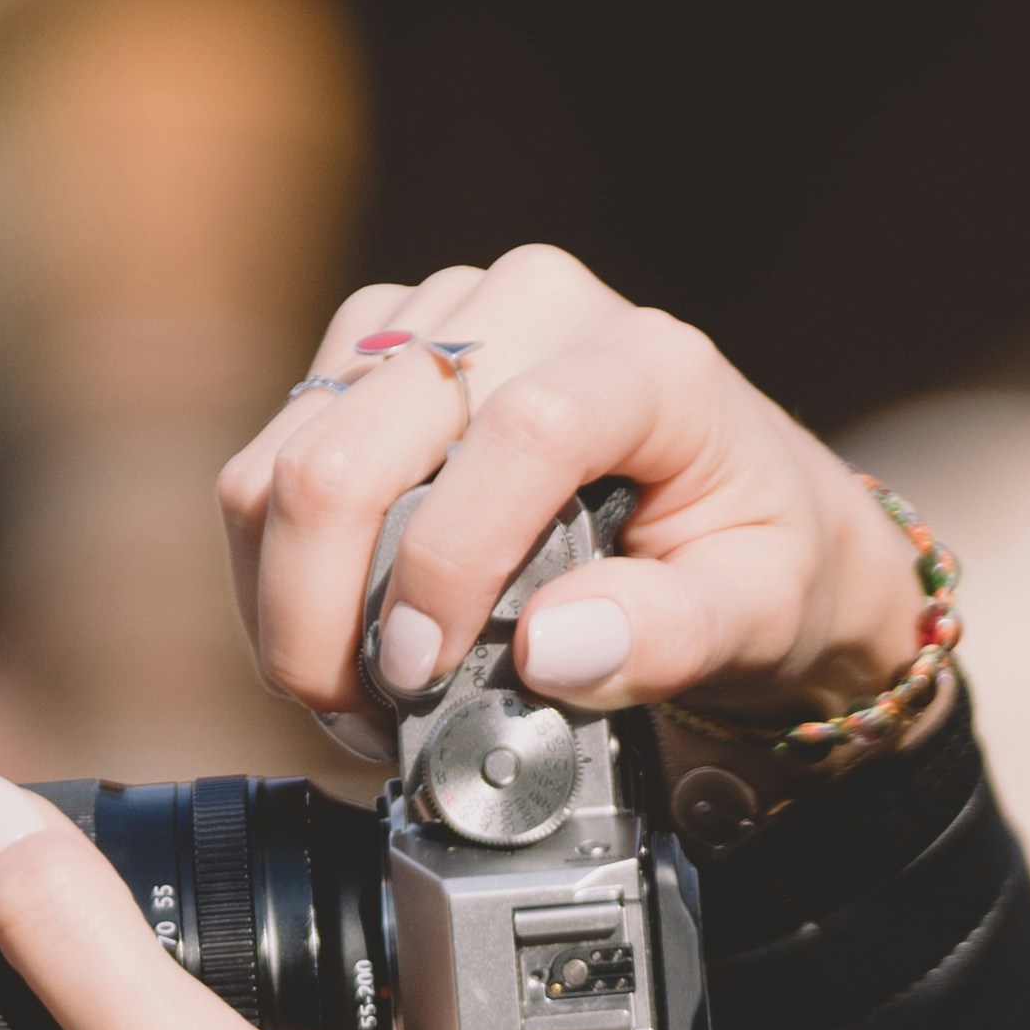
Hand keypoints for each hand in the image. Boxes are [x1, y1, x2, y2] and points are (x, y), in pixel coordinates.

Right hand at [219, 245, 929, 746]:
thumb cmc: (754, 555)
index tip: (425, 674)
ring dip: (288, 603)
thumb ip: (676, 634)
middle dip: (326, 612)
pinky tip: (335, 639)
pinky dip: (277, 574)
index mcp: (645, 360)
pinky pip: (268, 462)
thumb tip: (553, 649)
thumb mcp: (761, 612)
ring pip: (287, 458)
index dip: (449, 563)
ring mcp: (436, 318)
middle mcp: (529, 307)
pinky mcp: (370, 352)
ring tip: (352, 700)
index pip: (517, 431)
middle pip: (356, 444)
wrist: (736, 505)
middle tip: (364, 722)